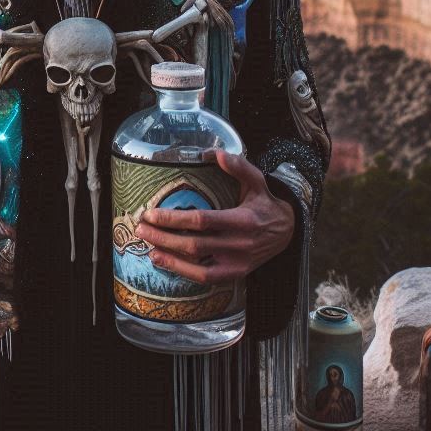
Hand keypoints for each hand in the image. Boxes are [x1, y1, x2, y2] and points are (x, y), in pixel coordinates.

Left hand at [134, 150, 295, 284]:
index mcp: (242, 221)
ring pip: (197, 267)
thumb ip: (238, 166)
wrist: (288, 232)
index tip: (152, 214)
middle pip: (193, 245)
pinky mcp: (235, 275)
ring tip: (148, 247)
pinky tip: (165, 262)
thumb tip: (215, 153)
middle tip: (141, 228)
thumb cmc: (266, 203)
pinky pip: (206, 278)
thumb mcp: (258, 181)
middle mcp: (239, 245)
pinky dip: (183, 273)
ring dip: (169, 258)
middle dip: (163, 237)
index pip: (201, 221)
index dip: (173, 219)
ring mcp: (237, 264)